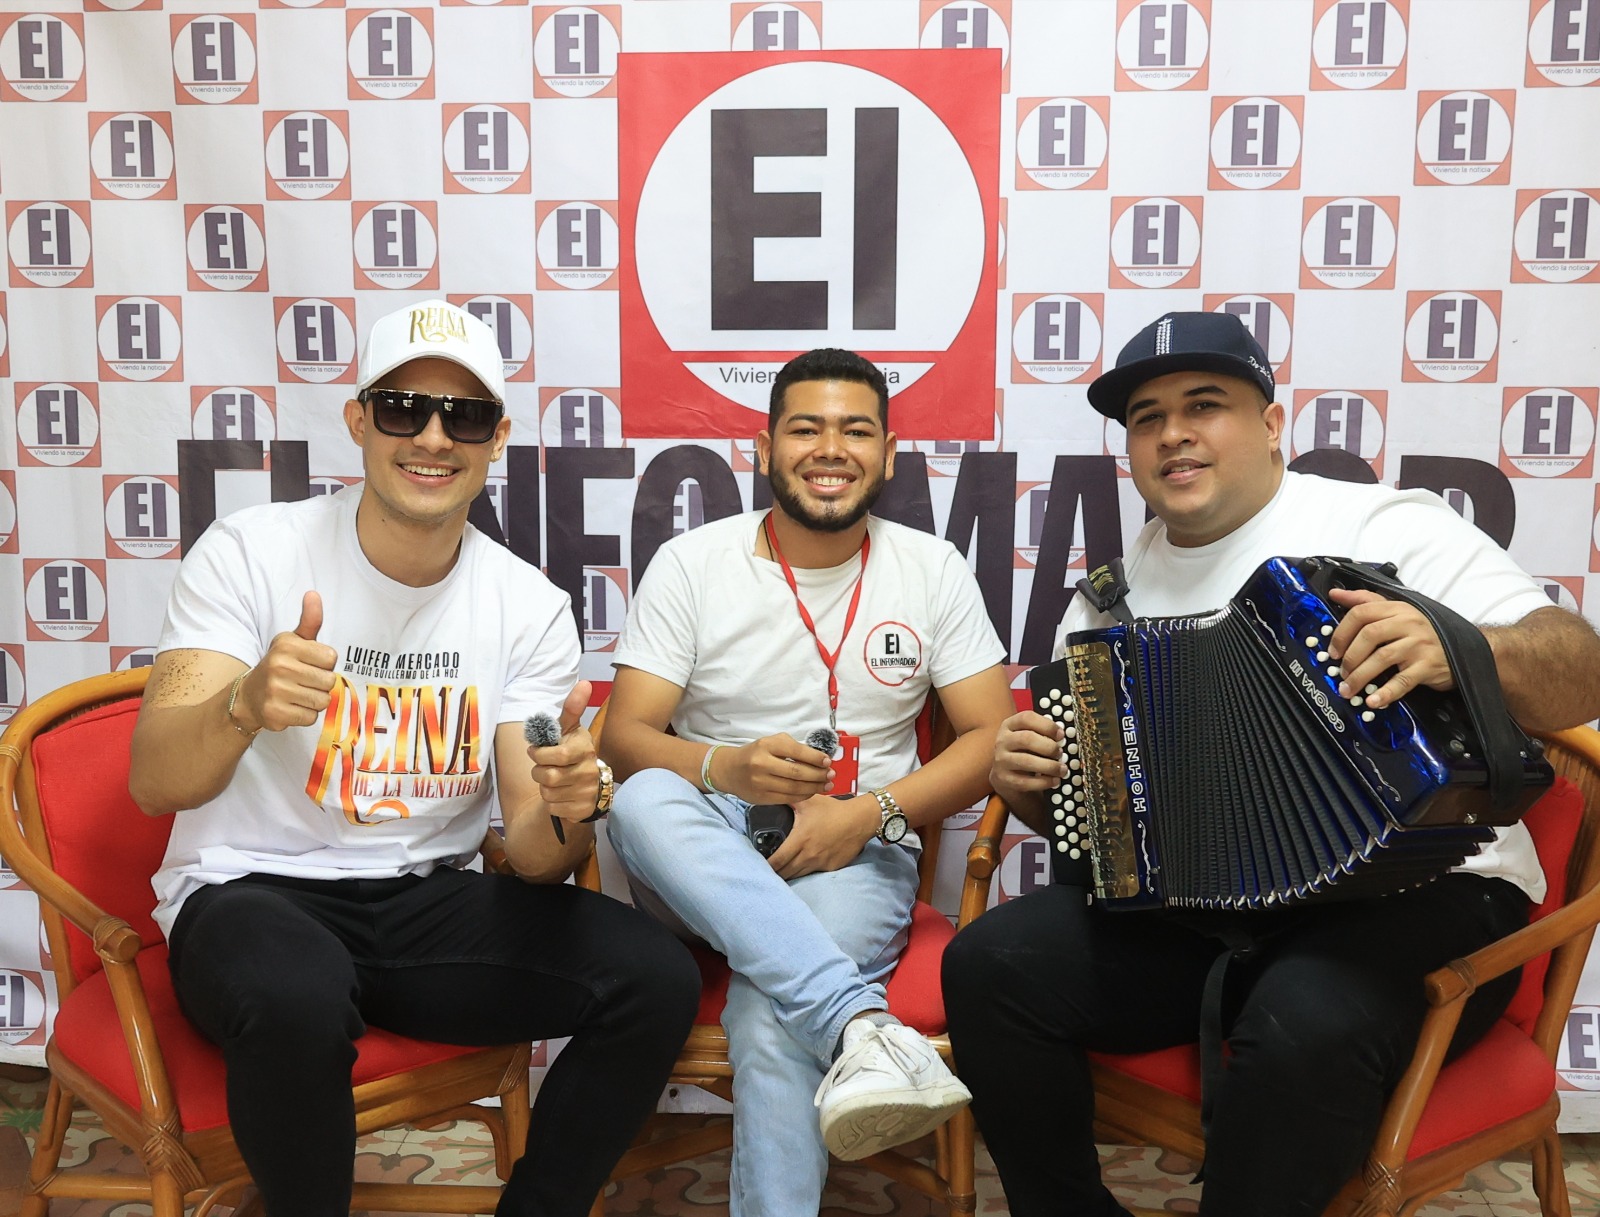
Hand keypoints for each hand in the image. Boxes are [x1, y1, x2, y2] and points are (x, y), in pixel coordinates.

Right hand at [237, 591, 338, 731]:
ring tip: (298, 694)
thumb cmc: (280, 665)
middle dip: (321, 684)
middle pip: (329, 681)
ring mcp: (276, 691)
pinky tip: (292, 707)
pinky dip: (305, 715)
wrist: (249, 696)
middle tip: (303, 681)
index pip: (331, 657)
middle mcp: (280, 666)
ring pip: (322, 701)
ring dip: (314, 700)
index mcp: (287, 645)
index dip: (324, 663)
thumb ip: (310, 620)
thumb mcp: (293, 640)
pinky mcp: (275, 713)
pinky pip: (310, 718)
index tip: (309, 664)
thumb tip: (313, 594)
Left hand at [528, 681, 600, 823]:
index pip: (559, 754)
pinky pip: (553, 808)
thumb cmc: (571, 752)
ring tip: (553, 781)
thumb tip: (585, 682)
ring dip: (543, 788)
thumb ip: (572, 708)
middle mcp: (590, 771)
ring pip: (548, 793)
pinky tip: (560, 795)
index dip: (540, 754)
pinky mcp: (583, 810)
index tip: (535, 752)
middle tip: (542, 767)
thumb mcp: (569, 730)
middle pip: (549, 776)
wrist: (587, 787)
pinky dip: (551, 803)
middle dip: (538, 772)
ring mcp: (588, 792)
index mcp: (586, 748)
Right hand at [714, 733, 831, 803]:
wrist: (730, 770)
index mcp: (766, 746)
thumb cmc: (756, 753)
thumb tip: (819, 759)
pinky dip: (803, 795)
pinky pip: (788, 798)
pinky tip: (812, 791)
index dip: (815, 758)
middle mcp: (762, 764)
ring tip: (826, 785)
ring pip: (794, 788)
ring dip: (814, 787)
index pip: (796, 752)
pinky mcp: (762, 798)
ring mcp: (761, 783)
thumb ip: (792, 748)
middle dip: (818, 775)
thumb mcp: (771, 742)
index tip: (828, 761)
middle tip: (831, 775)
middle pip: (797, 772)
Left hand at [767, 793, 879, 879]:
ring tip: (782, 870)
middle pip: (785, 873)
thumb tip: (774, 794)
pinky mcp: (831, 867)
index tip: (758, 864)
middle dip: (775, 872)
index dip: (766, 865)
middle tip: (768, 869)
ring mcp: (820, 863)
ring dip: (789, 873)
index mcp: (800, 840)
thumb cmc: (833, 810)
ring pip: (798, 875)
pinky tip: (802, 864)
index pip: (777, 860)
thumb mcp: (810, 801)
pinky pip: (813, 872)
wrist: (860, 820)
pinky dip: (805, 870)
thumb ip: (791, 800)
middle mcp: (808, 855)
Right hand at [990, 710, 1066, 800]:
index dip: (1047, 725)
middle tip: (1060, 753)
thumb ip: (1042, 733)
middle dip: (1049, 746)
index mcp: (1010, 725)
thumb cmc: (1023, 751)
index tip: (1061, 735)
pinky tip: (1055, 781)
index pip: (1026, 718)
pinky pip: (1025, 781)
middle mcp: (1002, 741)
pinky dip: (1043, 782)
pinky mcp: (1003, 779)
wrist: (1005, 774)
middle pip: (1026, 739)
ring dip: (1049, 766)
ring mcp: (1001, 760)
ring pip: (1026, 761)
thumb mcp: (1029, 737)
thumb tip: (1062, 737)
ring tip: (1061, 769)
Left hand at [1327, 588, 1454, 709]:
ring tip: (1349, 689)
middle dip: (1349, 657)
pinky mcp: (1428, 666)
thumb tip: (1335, 594)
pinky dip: (1385, 693)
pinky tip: (1373, 701)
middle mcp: (1408, 624)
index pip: (1362, 613)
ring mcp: (1419, 645)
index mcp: (1397, 609)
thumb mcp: (1397, 611)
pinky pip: (1402, 681)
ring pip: (1382, 658)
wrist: (1464, 649)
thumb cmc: (1424, 632)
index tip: (1333, 650)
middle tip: (1341, 672)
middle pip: (1369, 635)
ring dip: (1360, 677)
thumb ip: (1366, 601)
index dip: (1342, 632)